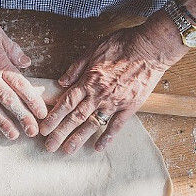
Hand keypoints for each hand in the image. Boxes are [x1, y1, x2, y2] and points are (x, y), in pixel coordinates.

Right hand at [0, 0, 46, 141]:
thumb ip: (13, 50)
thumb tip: (26, 63)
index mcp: (0, 63)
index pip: (22, 85)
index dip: (33, 100)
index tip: (42, 113)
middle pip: (9, 100)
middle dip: (23, 117)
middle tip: (33, 131)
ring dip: (2, 123)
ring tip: (13, 136)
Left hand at [39, 17, 184, 153]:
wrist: (151, 48)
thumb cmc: (122, 44)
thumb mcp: (94, 49)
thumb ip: (76, 67)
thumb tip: (61, 82)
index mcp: (89, 81)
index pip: (66, 103)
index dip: (54, 117)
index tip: (44, 129)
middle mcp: (99, 94)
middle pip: (76, 117)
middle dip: (61, 133)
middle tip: (49, 146)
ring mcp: (115, 102)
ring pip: (93, 124)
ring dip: (79, 138)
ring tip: (67, 150)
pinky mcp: (130, 106)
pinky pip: (117, 125)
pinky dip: (108, 137)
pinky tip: (98, 148)